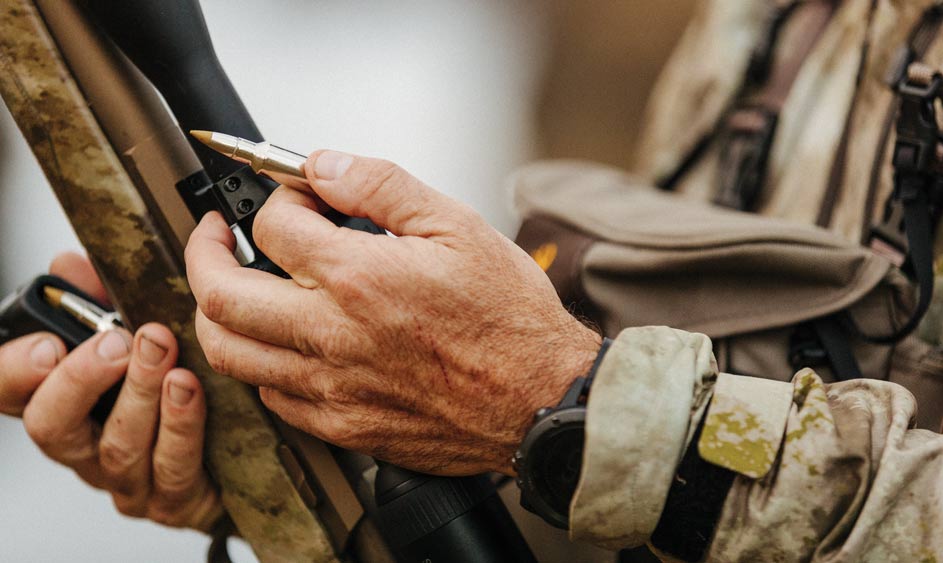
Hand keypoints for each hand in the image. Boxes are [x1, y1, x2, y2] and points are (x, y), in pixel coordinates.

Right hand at [0, 253, 222, 529]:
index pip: (8, 391)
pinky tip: (191, 392)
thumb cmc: (169, 385)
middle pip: (52, 425)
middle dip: (84, 379)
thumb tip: (73, 266)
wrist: (231, 452)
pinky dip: (182, 427)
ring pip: (118, 448)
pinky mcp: (169, 499)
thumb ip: (98, 300)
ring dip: (142, 396)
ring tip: (168, 358)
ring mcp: (123, 479)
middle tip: (117, 342)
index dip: (15, 371)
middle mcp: (81, 447)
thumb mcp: (130, 333)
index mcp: (60, 403)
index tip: (46, 343)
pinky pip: (170, 469)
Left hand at [188, 151, 601, 475]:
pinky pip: (269, 398)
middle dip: (204, 252)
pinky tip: (283, 343)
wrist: (538, 403)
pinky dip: (260, 363)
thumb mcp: (458, 226)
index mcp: (359, 278)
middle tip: (215, 236)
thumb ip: (382, 185)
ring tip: (232, 288)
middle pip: (220, 294)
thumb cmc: (509, 320)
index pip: (273, 226)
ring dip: (217, 312)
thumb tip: (324, 165)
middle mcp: (332, 336)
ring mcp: (331, 388)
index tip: (295, 199)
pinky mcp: (342, 426)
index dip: (277, 201)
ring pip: (230, 353)